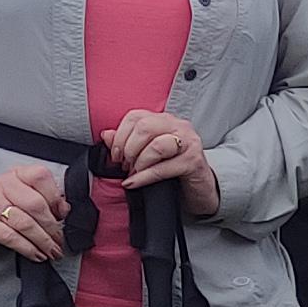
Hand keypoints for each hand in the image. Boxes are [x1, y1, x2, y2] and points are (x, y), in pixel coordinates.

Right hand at [0, 161, 69, 260]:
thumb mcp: (21, 197)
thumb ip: (44, 199)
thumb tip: (65, 208)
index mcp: (16, 175)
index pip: (41, 177)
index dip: (55, 197)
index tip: (63, 215)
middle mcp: (2, 185)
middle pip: (35, 204)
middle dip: (52, 227)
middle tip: (59, 241)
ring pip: (25, 223)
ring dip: (42, 241)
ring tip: (51, 251)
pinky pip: (10, 236)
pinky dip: (27, 248)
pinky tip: (36, 254)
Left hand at [102, 109, 221, 216]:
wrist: (201, 189)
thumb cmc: (173, 170)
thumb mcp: (147, 154)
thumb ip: (127, 142)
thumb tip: (106, 135)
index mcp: (165, 120)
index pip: (135, 116)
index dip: (120, 135)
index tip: (115, 155)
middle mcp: (178, 126)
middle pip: (144, 127)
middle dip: (128, 149)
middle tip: (124, 165)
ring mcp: (189, 142)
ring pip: (155, 145)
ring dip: (138, 163)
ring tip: (133, 174)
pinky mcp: (193, 161)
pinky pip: (163, 167)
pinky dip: (144, 177)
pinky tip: (134, 183)